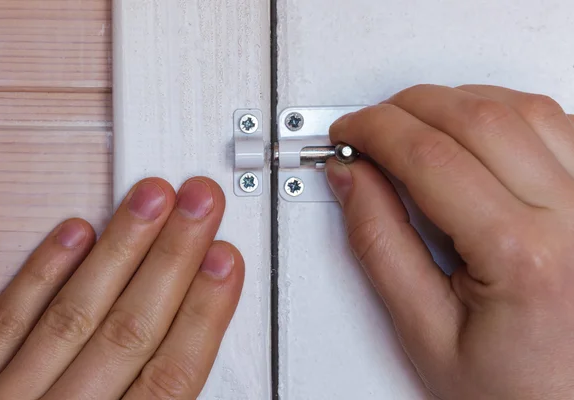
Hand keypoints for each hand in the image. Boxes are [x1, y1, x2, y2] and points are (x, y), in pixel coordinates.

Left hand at [0, 178, 243, 399]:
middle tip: (199, 207)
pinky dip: (41, 277)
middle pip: (128, 332)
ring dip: (119, 252)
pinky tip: (72, 236)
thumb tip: (190, 371)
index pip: (169, 378)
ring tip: (150, 201)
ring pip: (73, 316)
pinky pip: (1, 327)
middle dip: (172, 261)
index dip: (204, 314)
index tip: (225, 263)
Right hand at [326, 85, 573, 399]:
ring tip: (417, 128)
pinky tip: (476, 132)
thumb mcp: (425, 332)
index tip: (348, 135)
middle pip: (476, 117)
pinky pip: (559, 122)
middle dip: (406, 107)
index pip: (430, 157)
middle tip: (371, 127)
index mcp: (523, 257)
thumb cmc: (516, 389)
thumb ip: (380, 246)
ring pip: (521, 107)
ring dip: (455, 102)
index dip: (374, 131)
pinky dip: (505, 112)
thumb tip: (353, 179)